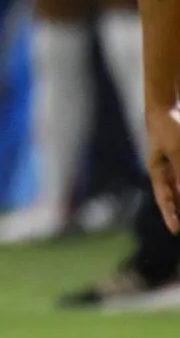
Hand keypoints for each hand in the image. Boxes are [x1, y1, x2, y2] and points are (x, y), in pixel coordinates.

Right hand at [147, 106, 179, 233]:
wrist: (167, 106)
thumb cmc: (169, 128)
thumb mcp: (177, 151)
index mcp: (158, 171)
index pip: (165, 198)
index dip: (171, 215)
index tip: (175, 231)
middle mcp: (166, 171)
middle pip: (174, 196)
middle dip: (178, 210)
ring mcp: (175, 165)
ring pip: (179, 186)